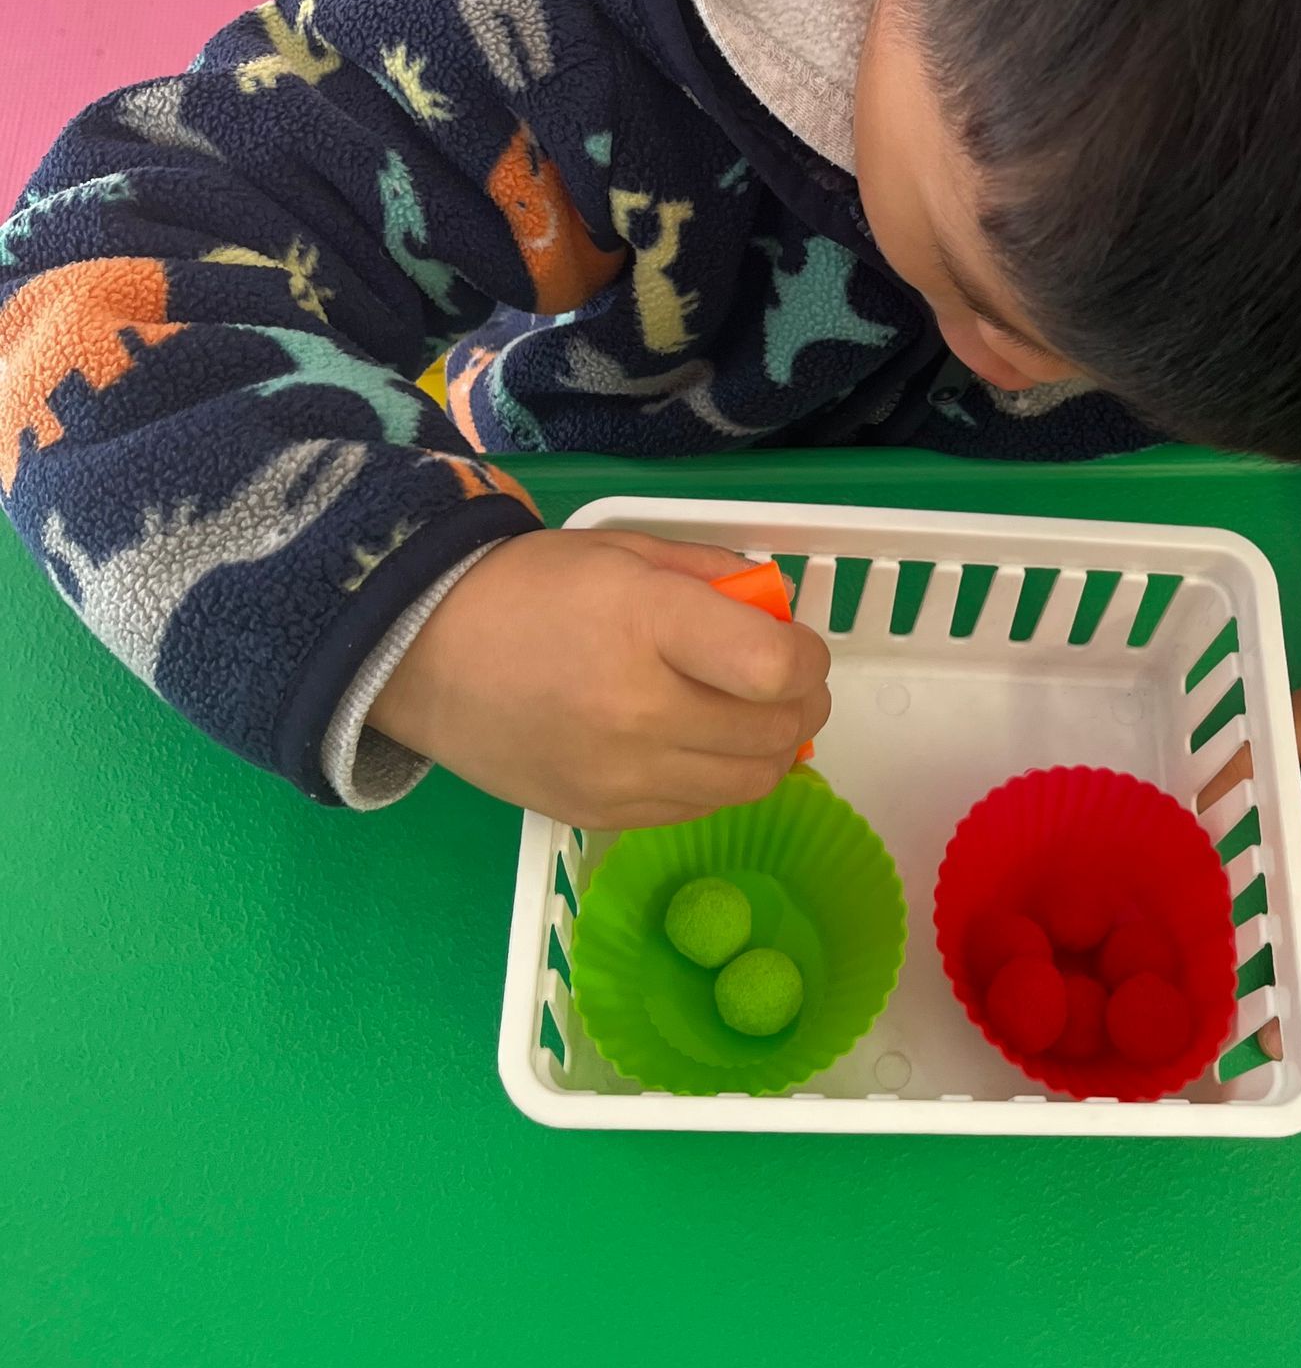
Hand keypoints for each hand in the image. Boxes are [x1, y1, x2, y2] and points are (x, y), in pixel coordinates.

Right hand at [370, 527, 830, 826]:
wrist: (425, 655)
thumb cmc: (531, 589)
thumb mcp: (627, 550)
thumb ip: (711, 574)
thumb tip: (774, 608)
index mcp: (649, 626)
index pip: (775, 667)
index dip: (806, 657)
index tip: (796, 645)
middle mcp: (641, 712)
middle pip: (774, 732)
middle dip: (801, 704)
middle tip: (788, 683)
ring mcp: (622, 776)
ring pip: (749, 784)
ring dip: (770, 749)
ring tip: (752, 717)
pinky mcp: (602, 817)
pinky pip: (698, 809)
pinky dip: (718, 780)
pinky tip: (698, 746)